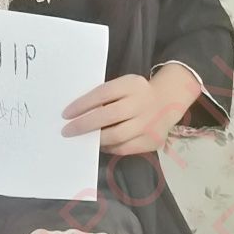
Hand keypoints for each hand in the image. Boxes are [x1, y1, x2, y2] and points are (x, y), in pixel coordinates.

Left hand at [60, 73, 176, 155]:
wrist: (168, 101)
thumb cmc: (136, 93)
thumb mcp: (124, 84)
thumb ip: (106, 95)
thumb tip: (77, 113)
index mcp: (132, 85)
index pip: (102, 94)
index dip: (82, 104)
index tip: (66, 114)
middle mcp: (142, 104)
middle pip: (109, 116)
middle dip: (84, 125)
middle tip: (67, 131)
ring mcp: (149, 124)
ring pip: (116, 136)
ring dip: (95, 139)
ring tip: (83, 139)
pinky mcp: (152, 141)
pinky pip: (125, 148)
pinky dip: (109, 147)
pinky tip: (101, 144)